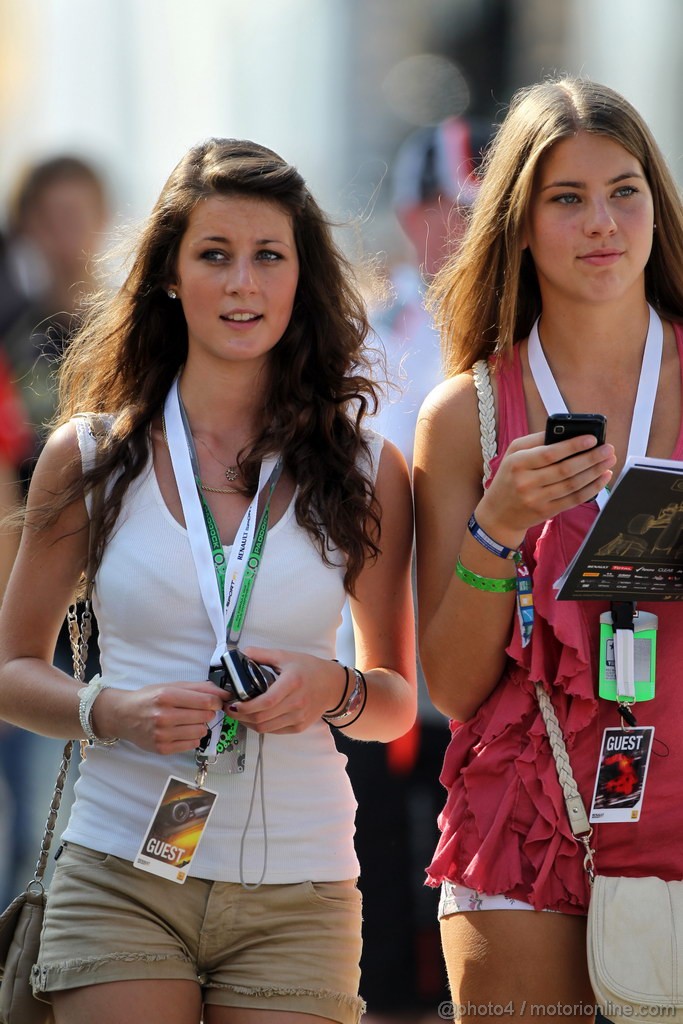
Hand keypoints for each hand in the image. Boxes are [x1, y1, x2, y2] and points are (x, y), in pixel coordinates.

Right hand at [92, 680, 224, 754]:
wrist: (123, 715)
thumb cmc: (149, 699)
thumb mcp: (171, 686)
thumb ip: (199, 688)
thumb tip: (224, 693)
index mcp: (167, 696)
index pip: (206, 701)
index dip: (216, 702)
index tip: (216, 702)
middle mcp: (164, 716)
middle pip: (205, 716)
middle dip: (207, 712)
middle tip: (198, 710)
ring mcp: (162, 734)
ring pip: (201, 731)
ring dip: (200, 725)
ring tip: (189, 720)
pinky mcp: (162, 748)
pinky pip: (192, 744)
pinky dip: (192, 737)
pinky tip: (183, 730)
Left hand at [223, 648, 346, 734]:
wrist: (333, 685)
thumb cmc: (309, 668)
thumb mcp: (286, 656)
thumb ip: (262, 654)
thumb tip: (240, 654)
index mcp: (292, 683)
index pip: (265, 701)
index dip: (246, 706)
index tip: (232, 703)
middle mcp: (297, 703)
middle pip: (262, 717)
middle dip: (240, 716)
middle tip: (230, 708)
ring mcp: (299, 717)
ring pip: (265, 728)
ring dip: (248, 723)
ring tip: (239, 713)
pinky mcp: (299, 726)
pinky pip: (274, 731)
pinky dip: (260, 726)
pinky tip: (254, 717)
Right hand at [477, 430, 615, 544]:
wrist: (498, 514)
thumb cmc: (508, 478)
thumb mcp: (513, 454)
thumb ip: (535, 441)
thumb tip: (564, 431)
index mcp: (518, 463)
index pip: (549, 453)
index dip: (573, 446)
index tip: (592, 438)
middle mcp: (526, 482)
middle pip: (565, 469)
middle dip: (591, 458)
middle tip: (608, 449)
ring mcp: (536, 499)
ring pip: (572, 485)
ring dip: (595, 472)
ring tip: (609, 462)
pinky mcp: (546, 512)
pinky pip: (573, 499)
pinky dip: (591, 489)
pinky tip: (602, 478)